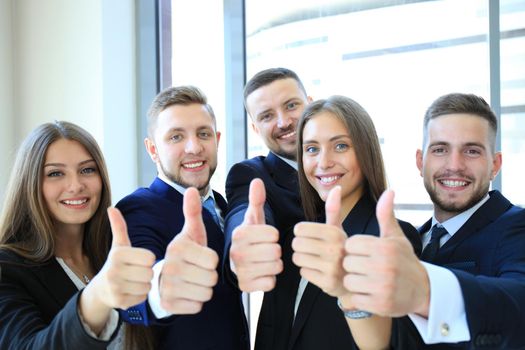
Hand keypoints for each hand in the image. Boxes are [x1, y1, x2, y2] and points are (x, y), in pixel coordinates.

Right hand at [88, 207, 155, 308]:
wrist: (101, 288)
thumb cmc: (117, 263)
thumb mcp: (119, 245)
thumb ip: (119, 227)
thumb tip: (111, 208)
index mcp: (118, 254)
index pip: (149, 257)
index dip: (147, 259)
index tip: (139, 260)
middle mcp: (114, 271)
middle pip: (149, 273)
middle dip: (147, 273)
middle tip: (137, 272)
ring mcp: (116, 288)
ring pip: (147, 286)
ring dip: (145, 284)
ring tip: (134, 281)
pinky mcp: (119, 302)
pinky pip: (143, 298)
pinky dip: (140, 295)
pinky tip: (131, 291)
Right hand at [159, 187, 219, 313]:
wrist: (164, 277)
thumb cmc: (185, 253)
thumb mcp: (191, 233)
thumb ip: (193, 212)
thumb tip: (191, 189)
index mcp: (178, 248)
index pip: (214, 260)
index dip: (212, 260)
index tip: (202, 258)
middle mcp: (170, 267)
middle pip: (212, 278)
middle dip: (210, 276)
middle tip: (198, 271)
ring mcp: (167, 287)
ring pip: (206, 293)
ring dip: (204, 289)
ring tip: (194, 281)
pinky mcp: (168, 304)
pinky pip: (197, 306)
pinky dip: (196, 302)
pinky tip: (188, 293)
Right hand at [229, 178, 281, 291]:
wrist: (235, 264)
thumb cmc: (249, 239)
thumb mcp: (252, 219)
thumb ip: (256, 200)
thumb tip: (257, 181)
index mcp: (239, 233)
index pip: (273, 234)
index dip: (273, 235)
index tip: (264, 237)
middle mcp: (236, 252)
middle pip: (276, 251)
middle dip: (275, 251)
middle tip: (265, 251)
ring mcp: (240, 271)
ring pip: (276, 267)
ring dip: (274, 265)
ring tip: (264, 261)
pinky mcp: (245, 287)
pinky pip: (270, 283)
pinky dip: (269, 280)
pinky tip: (261, 274)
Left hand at [292, 186, 346, 296]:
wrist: (356, 279)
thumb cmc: (343, 250)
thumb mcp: (340, 229)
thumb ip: (334, 209)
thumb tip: (336, 187)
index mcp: (335, 233)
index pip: (300, 229)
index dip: (301, 232)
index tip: (310, 236)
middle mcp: (334, 249)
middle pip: (296, 244)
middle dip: (300, 246)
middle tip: (311, 249)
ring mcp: (332, 267)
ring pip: (297, 258)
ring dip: (303, 259)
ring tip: (316, 260)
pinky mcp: (328, 282)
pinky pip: (303, 273)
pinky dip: (308, 272)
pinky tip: (319, 271)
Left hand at [342, 190, 429, 316]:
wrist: (422, 291)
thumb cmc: (403, 260)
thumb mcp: (396, 237)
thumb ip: (386, 215)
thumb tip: (389, 191)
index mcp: (385, 247)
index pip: (351, 244)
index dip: (355, 249)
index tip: (364, 253)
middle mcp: (384, 266)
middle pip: (347, 262)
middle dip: (352, 265)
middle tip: (364, 268)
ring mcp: (383, 286)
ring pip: (349, 281)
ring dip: (354, 282)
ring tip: (366, 280)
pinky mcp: (380, 304)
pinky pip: (354, 299)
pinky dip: (358, 297)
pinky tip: (369, 293)